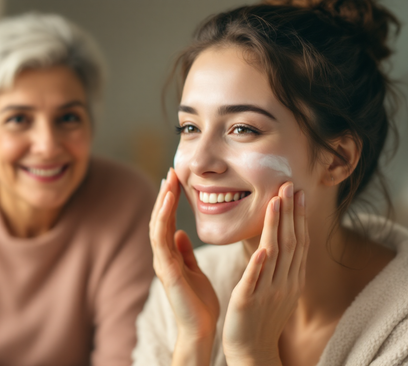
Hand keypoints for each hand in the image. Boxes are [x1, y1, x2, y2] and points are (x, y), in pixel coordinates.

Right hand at [150, 168, 218, 364]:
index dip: (169, 201)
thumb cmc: (198, 302)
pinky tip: (169, 201)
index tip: (176, 179)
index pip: (167, 221)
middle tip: (171, 171)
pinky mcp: (166, 271)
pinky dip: (163, 218)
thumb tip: (181, 232)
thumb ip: (185, 252)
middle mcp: (162, 256)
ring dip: (162, 202)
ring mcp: (162, 263)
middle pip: (160, 219)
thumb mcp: (193, 270)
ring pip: (157, 225)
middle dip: (165, 195)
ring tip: (168, 180)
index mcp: (171, 255)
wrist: (200, 329)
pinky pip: (161, 240)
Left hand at [222, 182, 308, 365]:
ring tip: (274, 203)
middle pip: (290, 242)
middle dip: (290, 213)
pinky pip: (254, 280)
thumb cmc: (262, 316)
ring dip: (275, 228)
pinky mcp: (248, 301)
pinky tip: (262, 249)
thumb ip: (279, 264)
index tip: (297, 193)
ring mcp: (267, 291)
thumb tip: (279, 242)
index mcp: (291, 278)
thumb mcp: (277, 287)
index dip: (298, 216)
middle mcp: (284, 282)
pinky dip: (258, 265)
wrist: (252, 349)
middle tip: (288, 186)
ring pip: (274, 255)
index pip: (297, 241)